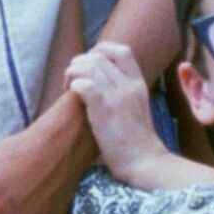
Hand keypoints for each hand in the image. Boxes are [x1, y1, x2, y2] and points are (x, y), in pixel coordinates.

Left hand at [64, 43, 165, 181]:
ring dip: (73, 73)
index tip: (89, 64)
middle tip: (73, 80)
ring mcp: (117, 96)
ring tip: (68, 89)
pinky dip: (74, 85)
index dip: (100, 50)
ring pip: (89, 66)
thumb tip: (100, 82)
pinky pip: (84, 84)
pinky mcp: (105, 109)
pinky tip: (72, 96)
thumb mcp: (135, 107)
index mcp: (138, 83)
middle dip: (80, 62)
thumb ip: (123, 92)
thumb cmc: (135, 142)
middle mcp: (129, 85)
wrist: (144, 162)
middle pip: (99, 56)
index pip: (122, 50)